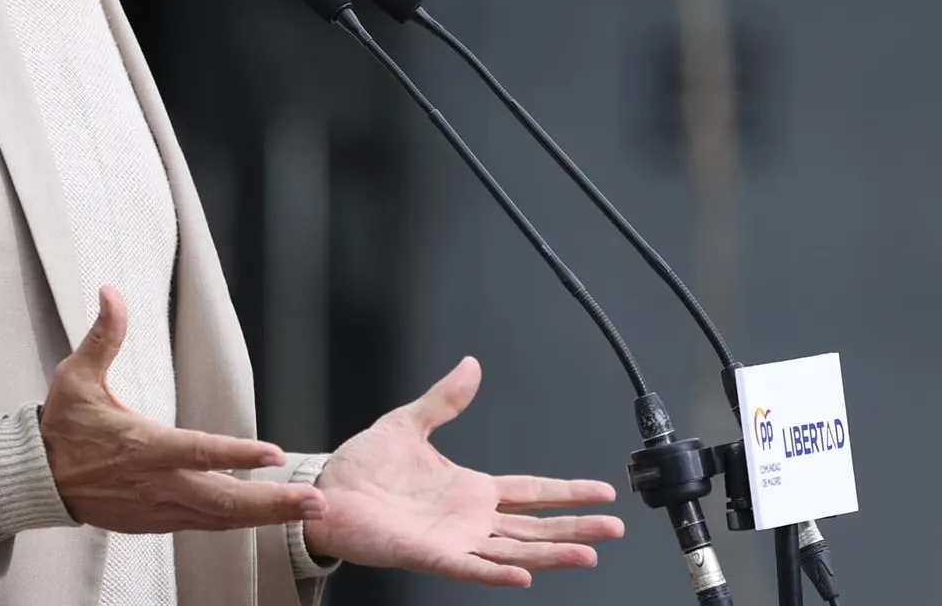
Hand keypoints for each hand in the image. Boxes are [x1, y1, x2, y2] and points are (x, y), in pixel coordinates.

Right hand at [39, 287, 325, 532]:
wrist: (37, 480)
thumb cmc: (62, 426)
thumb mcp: (76, 376)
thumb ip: (103, 335)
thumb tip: (111, 291)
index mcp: (142, 446)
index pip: (197, 451)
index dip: (236, 454)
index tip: (274, 454)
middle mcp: (157, 483)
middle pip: (222, 499)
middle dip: (272, 502)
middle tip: (316, 501)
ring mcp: (159, 508)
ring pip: (220, 518)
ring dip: (267, 516)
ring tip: (310, 511)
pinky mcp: (157, 521)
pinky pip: (206, 526)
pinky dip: (240, 523)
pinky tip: (271, 518)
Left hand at [303, 356, 624, 586]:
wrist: (327, 489)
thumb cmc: (363, 465)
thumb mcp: (410, 423)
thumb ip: (445, 399)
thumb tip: (471, 365)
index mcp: (472, 489)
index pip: (532, 493)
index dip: (568, 492)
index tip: (604, 492)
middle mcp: (470, 519)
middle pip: (535, 528)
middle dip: (576, 529)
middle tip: (614, 530)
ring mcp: (454, 540)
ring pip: (514, 551)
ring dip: (551, 554)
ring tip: (588, 555)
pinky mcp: (429, 555)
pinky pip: (469, 567)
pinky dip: (496, 572)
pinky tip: (524, 575)